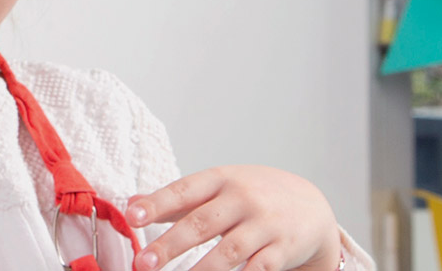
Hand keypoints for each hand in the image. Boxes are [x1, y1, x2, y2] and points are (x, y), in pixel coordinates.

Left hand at [125, 165, 341, 270]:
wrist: (310, 205)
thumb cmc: (253, 196)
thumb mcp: (217, 187)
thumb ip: (176, 199)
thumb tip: (131, 203)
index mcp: (221, 179)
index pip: (183, 190)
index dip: (157, 203)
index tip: (133, 217)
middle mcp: (243, 199)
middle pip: (202, 223)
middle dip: (170, 244)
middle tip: (144, 262)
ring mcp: (265, 224)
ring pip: (229, 251)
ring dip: (201, 269)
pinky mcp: (282, 250)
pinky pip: (258, 269)